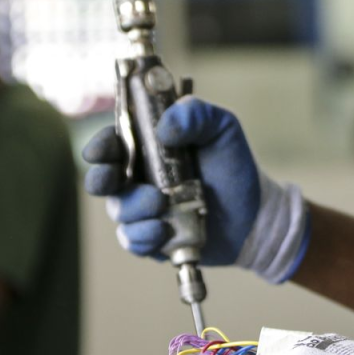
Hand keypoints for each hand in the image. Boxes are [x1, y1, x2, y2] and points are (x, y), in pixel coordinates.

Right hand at [82, 97, 309, 282]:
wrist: (253, 215)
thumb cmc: (233, 167)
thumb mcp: (222, 129)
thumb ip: (196, 114)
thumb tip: (165, 127)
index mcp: (146, 146)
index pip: (110, 142)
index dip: (100, 146)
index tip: (103, 151)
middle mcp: (137, 177)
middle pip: (100, 179)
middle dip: (101, 179)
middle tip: (115, 180)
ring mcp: (142, 209)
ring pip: (118, 210)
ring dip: (135, 208)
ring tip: (162, 206)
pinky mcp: (151, 238)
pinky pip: (132, 240)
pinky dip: (144, 236)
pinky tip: (164, 231)